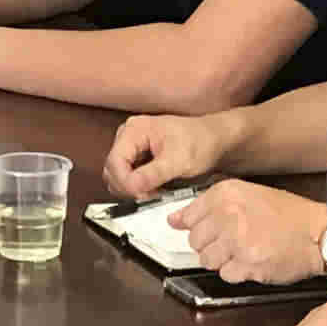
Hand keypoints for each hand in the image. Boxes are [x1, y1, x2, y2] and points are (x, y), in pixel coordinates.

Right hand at [106, 111, 231, 198]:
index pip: (114, 162)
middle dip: (129, 187)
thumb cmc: (200, 142)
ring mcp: (131, 146)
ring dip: (134, 188)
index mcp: (134, 130)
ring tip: (156, 191)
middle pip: (112, 170)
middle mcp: (128, 136)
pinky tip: (156, 187)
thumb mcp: (178, 161)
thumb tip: (132, 186)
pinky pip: (128, 177)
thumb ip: (153, 174)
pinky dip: (139, 187)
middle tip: (151, 195)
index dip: (125, 183)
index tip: (141, 195)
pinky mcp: (137, 157)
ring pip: (118, 176)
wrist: (214, 140)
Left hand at [173, 179, 326, 287]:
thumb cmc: (289, 215)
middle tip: (236, 241)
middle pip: (195, 241)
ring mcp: (237, 240)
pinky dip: (238, 272)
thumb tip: (173, 220)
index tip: (209, 231)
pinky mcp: (248, 264)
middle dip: (213, 245)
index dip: (199, 227)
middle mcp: (228, 214)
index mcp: (226, 193)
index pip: (188, 216)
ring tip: (246, 250)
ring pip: (207, 260)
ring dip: (224, 260)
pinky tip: (254, 260)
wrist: (320, 233)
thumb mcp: (248, 197)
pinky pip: (226, 275)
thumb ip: (208, 207)